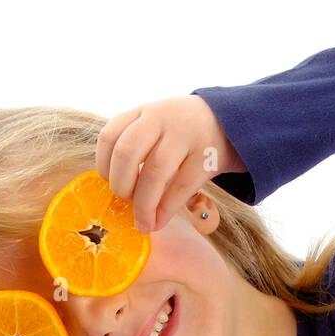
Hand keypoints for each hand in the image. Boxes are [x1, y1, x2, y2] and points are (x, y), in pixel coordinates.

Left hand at [95, 94, 246, 233]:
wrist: (230, 122)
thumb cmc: (182, 134)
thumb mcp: (156, 127)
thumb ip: (134, 148)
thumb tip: (115, 194)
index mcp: (143, 112)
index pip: (109, 136)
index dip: (103, 165)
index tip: (108, 182)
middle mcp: (161, 119)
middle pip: (127, 153)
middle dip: (121, 185)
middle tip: (125, 201)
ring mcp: (185, 135)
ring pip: (154, 172)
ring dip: (143, 204)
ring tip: (143, 223)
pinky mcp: (206, 156)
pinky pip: (181, 187)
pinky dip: (166, 210)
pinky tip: (159, 222)